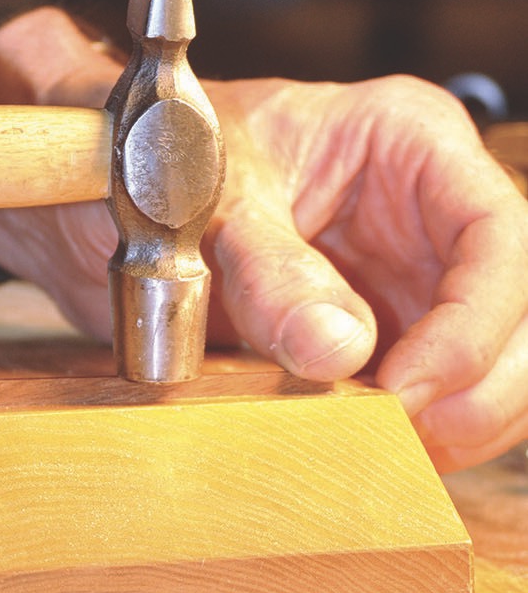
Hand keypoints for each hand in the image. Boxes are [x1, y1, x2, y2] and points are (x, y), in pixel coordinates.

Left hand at [0, 72, 527, 472]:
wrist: (105, 195)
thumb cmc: (157, 163)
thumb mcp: (205, 203)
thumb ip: (267, 272)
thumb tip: (337, 349)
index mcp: (405, 142)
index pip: (497, 235)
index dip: (476, 322)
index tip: (412, 388)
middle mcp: (426, 213)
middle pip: (519, 312)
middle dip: (480, 387)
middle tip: (407, 439)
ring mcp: (412, 279)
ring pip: (493, 367)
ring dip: (455, 421)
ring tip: (378, 448)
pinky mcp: (384, 336)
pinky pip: (431, 395)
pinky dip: (414, 433)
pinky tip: (367, 450)